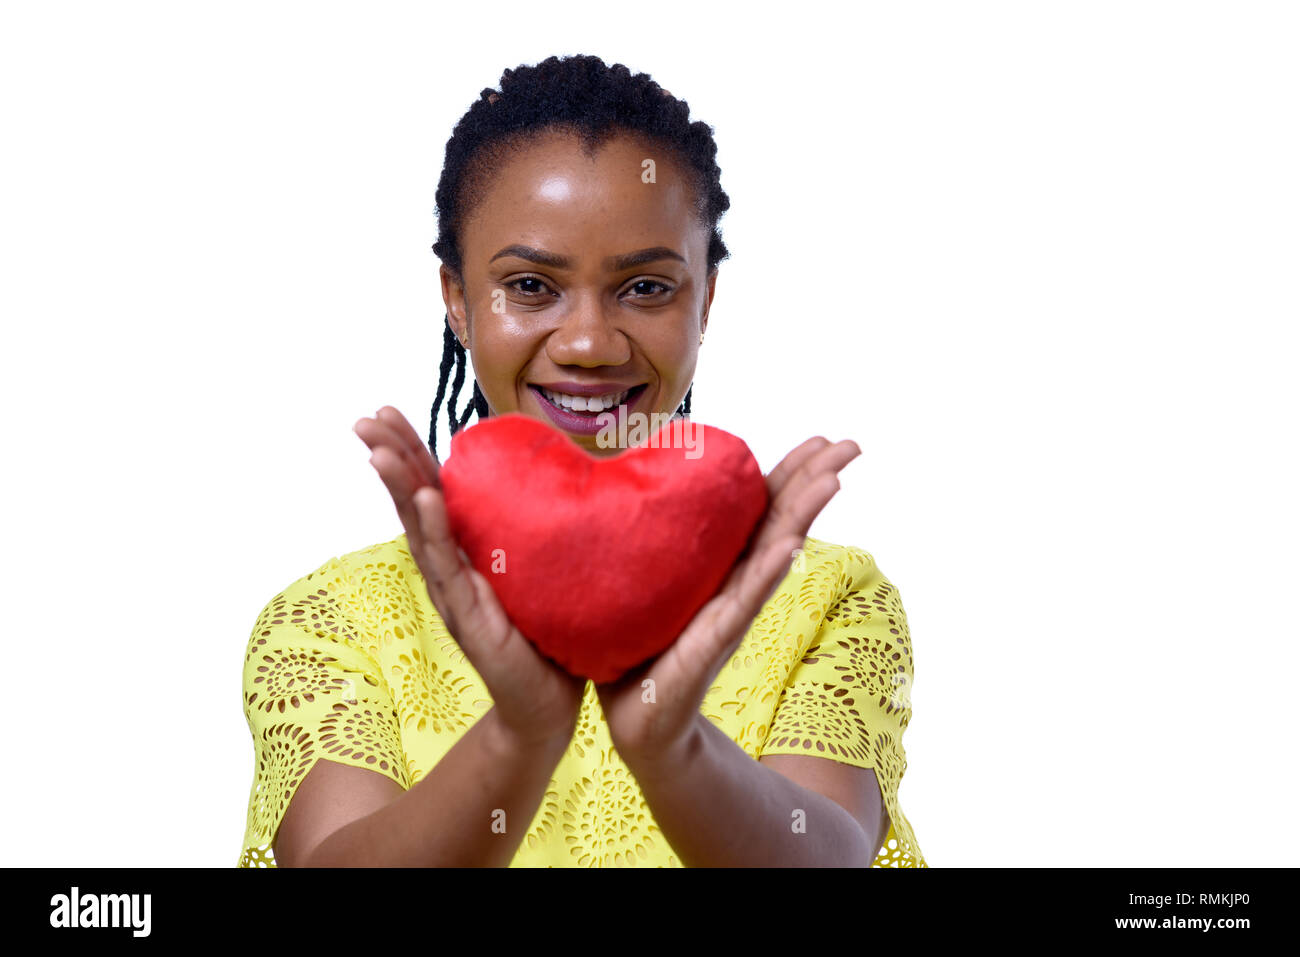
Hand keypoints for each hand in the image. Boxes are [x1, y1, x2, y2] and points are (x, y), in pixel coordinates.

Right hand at [352, 406, 586, 750]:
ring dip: (400, 486)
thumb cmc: (550, 632)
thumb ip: (537, 524)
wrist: (553, 704)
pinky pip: (449, 568)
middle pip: (413, 502)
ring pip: (420, 530)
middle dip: (390, 457)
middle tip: (367, 418)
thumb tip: (565, 468)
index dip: (410, 451)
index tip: (386, 411)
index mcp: (465, 551)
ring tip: (380, 450)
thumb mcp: (540, 566)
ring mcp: (455, 593)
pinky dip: (435, 530)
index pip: (431, 490)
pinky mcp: (470, 618)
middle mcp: (450, 568)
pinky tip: (425, 499)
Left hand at [594, 435, 862, 769]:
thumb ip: (659, 540)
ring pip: (775, 552)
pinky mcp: (714, 639)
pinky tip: (790, 546)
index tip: (821, 439)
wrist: (636, 715)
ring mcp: (732, 609)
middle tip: (851, 444)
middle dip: (816, 480)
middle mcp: (738, 581)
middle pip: (784, 520)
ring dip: (804, 514)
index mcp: (725, 562)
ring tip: (832, 479)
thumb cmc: (643, 644)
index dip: (792, 473)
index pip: (764, 508)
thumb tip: (635, 480)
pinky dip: (768, 572)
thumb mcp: (654, 580)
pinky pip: (744, 601)